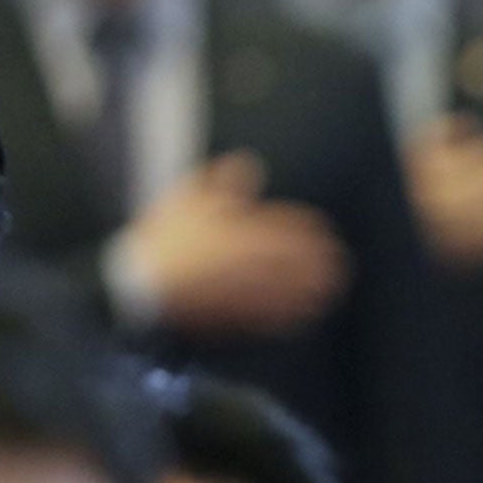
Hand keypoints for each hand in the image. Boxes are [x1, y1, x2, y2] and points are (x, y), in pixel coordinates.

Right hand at [122, 152, 348, 333]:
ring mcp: (254, 294)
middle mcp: (260, 264)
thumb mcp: (191, 200)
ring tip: (333, 288)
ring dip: (320, 289)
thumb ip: (225, 181)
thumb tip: (249, 163)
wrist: (142, 288)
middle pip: (308, 263)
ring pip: (300, 292)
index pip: (297, 229)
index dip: (315, 231)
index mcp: (251, 232)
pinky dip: (298, 316)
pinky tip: (306, 315)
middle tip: (340, 262)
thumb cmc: (166, 241)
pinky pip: (281, 320)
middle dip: (326, 261)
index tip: (326, 233)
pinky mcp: (243, 318)